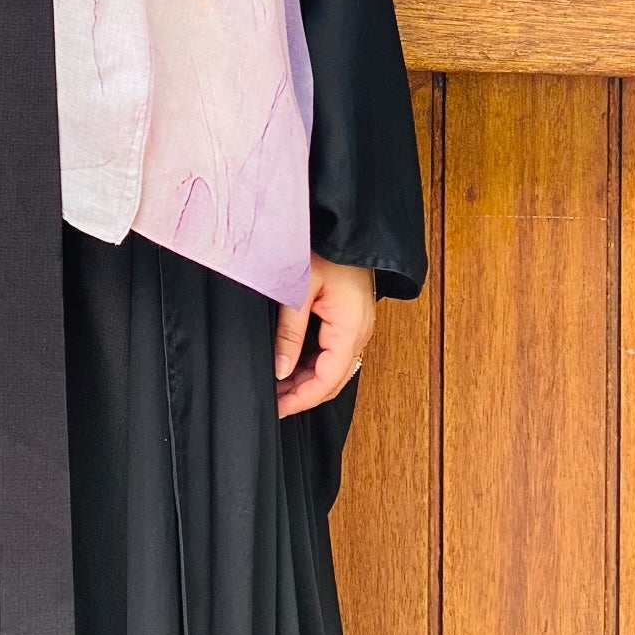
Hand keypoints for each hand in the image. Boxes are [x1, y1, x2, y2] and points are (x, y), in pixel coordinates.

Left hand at [273, 252, 374, 418]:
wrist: (347, 226)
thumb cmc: (326, 249)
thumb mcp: (300, 290)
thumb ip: (290, 333)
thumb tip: (281, 369)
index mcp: (350, 330)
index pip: (326, 381)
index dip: (301, 399)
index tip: (278, 408)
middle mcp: (359, 333)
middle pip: (332, 380)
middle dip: (303, 395)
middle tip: (274, 402)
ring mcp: (357, 326)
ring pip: (334, 368)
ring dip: (308, 381)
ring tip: (279, 387)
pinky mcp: (351, 318)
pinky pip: (335, 352)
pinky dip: (315, 364)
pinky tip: (294, 365)